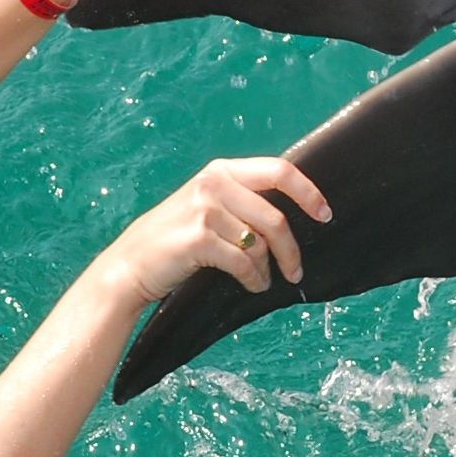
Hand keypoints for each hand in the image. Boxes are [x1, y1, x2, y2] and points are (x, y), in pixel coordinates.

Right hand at [99, 157, 332, 303]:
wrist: (130, 265)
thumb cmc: (173, 240)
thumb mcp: (205, 206)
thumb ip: (241, 201)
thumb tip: (291, 214)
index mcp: (220, 171)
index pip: (279, 170)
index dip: (308, 192)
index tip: (325, 214)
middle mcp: (214, 183)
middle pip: (275, 217)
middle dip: (291, 249)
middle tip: (296, 271)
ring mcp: (205, 209)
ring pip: (260, 243)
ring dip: (268, 269)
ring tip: (263, 281)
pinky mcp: (200, 238)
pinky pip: (244, 262)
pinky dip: (254, 279)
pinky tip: (252, 286)